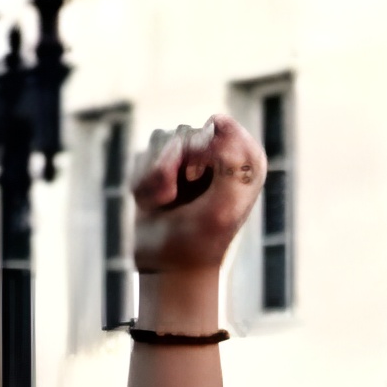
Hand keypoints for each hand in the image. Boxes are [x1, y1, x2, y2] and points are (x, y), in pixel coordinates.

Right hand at [131, 116, 263, 277]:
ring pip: (160, 141)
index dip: (202, 154)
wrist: (166, 268)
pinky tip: (153, 205)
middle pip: (185, 133)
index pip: (220, 129)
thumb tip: (218, 118)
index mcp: (245, 161)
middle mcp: (219, 154)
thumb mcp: (224, 209)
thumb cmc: (200, 242)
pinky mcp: (161, 165)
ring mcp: (189, 158)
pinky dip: (142, 184)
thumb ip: (232, 164)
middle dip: (173, 167)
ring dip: (155, 178)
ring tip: (165, 204)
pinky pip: (141, 156)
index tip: (198, 181)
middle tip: (179, 200)